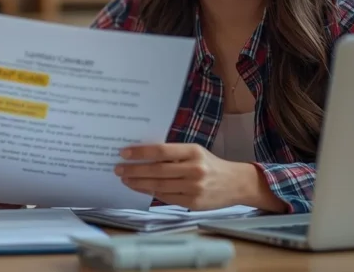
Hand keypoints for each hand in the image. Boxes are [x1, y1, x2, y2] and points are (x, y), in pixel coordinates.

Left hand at [115, 143, 282, 211]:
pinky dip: (150, 192)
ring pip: (158, 185)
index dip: (140, 152)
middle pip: (157, 170)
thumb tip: (143, 155)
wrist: (235, 183)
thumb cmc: (210, 165)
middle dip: (134, 170)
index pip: (161, 151)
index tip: (124, 153)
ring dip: (138, 183)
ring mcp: (194, 188)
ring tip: (125, 179)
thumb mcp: (195, 152)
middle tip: (118, 168)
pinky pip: (166, 197)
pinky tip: (140, 188)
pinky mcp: (193, 203)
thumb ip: (173, 153)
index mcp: (193, 152)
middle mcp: (194, 169)